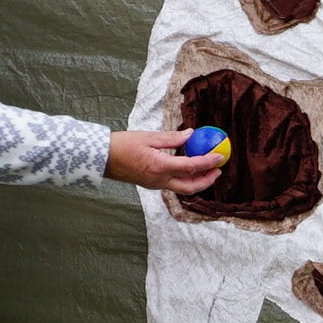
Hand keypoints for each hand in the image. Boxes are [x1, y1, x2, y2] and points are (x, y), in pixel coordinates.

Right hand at [107, 130, 224, 195]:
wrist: (102, 158)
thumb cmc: (122, 145)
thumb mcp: (148, 137)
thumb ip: (172, 138)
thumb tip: (191, 134)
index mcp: (159, 167)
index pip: (191, 167)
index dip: (208, 162)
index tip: (220, 156)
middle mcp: (159, 180)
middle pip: (190, 187)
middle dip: (207, 180)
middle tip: (218, 169)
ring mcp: (155, 184)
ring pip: (182, 187)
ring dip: (197, 180)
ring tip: (207, 168)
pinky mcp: (151, 184)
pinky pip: (173, 184)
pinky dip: (185, 178)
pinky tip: (188, 167)